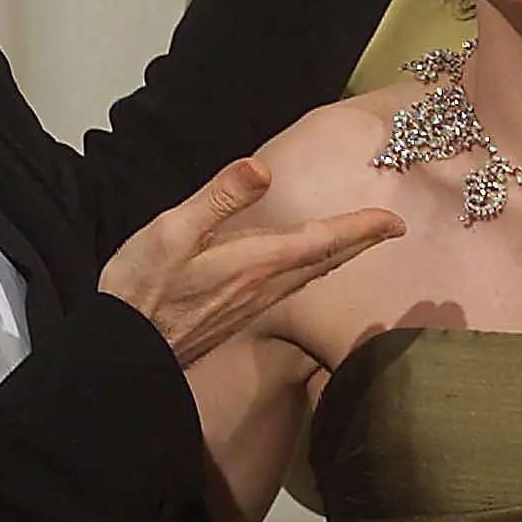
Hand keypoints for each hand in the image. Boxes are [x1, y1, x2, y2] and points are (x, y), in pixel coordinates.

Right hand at [101, 158, 403, 364]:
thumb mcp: (173, 230)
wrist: (126, 354)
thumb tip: (262, 167)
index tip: (395, 222)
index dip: (361, 229)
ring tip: (358, 245)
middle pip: (326, 261)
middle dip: (361, 243)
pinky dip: (313, 272)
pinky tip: (307, 271)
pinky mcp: (240, 317)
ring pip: (311, 277)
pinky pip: (292, 290)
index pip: (322, 240)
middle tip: (392, 230)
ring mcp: (254, 306)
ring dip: (340, 258)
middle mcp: (265, 287)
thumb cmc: (143, 288)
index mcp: (256, 261)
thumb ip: (219, 198)